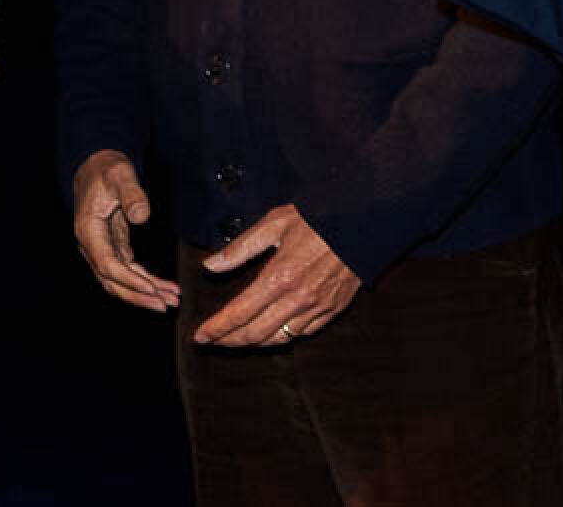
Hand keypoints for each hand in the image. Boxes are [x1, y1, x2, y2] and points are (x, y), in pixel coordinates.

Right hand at [72, 150, 179, 311]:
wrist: (96, 167)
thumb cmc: (107, 170)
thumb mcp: (120, 174)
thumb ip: (131, 193)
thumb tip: (141, 216)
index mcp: (88, 231)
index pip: (107, 265)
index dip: (129, 280)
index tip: (151, 289)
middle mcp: (92, 246)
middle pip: (112, 281)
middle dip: (138, 296)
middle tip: (165, 306)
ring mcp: (101, 249)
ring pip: (120, 281)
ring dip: (144, 293)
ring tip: (171, 300)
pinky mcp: (113, 248)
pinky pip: (128, 271)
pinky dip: (145, 281)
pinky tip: (163, 287)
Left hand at [193, 205, 360, 346]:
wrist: (362, 222)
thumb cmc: (317, 219)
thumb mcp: (273, 224)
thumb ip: (240, 249)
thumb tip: (210, 266)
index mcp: (278, 277)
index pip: (238, 313)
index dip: (216, 328)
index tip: (200, 335)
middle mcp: (297, 299)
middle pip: (254, 334)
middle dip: (229, 341)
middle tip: (213, 341)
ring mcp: (317, 308)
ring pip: (278, 339)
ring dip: (253, 343)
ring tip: (237, 339)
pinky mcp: (332, 310)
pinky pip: (302, 333)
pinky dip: (282, 337)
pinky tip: (272, 332)